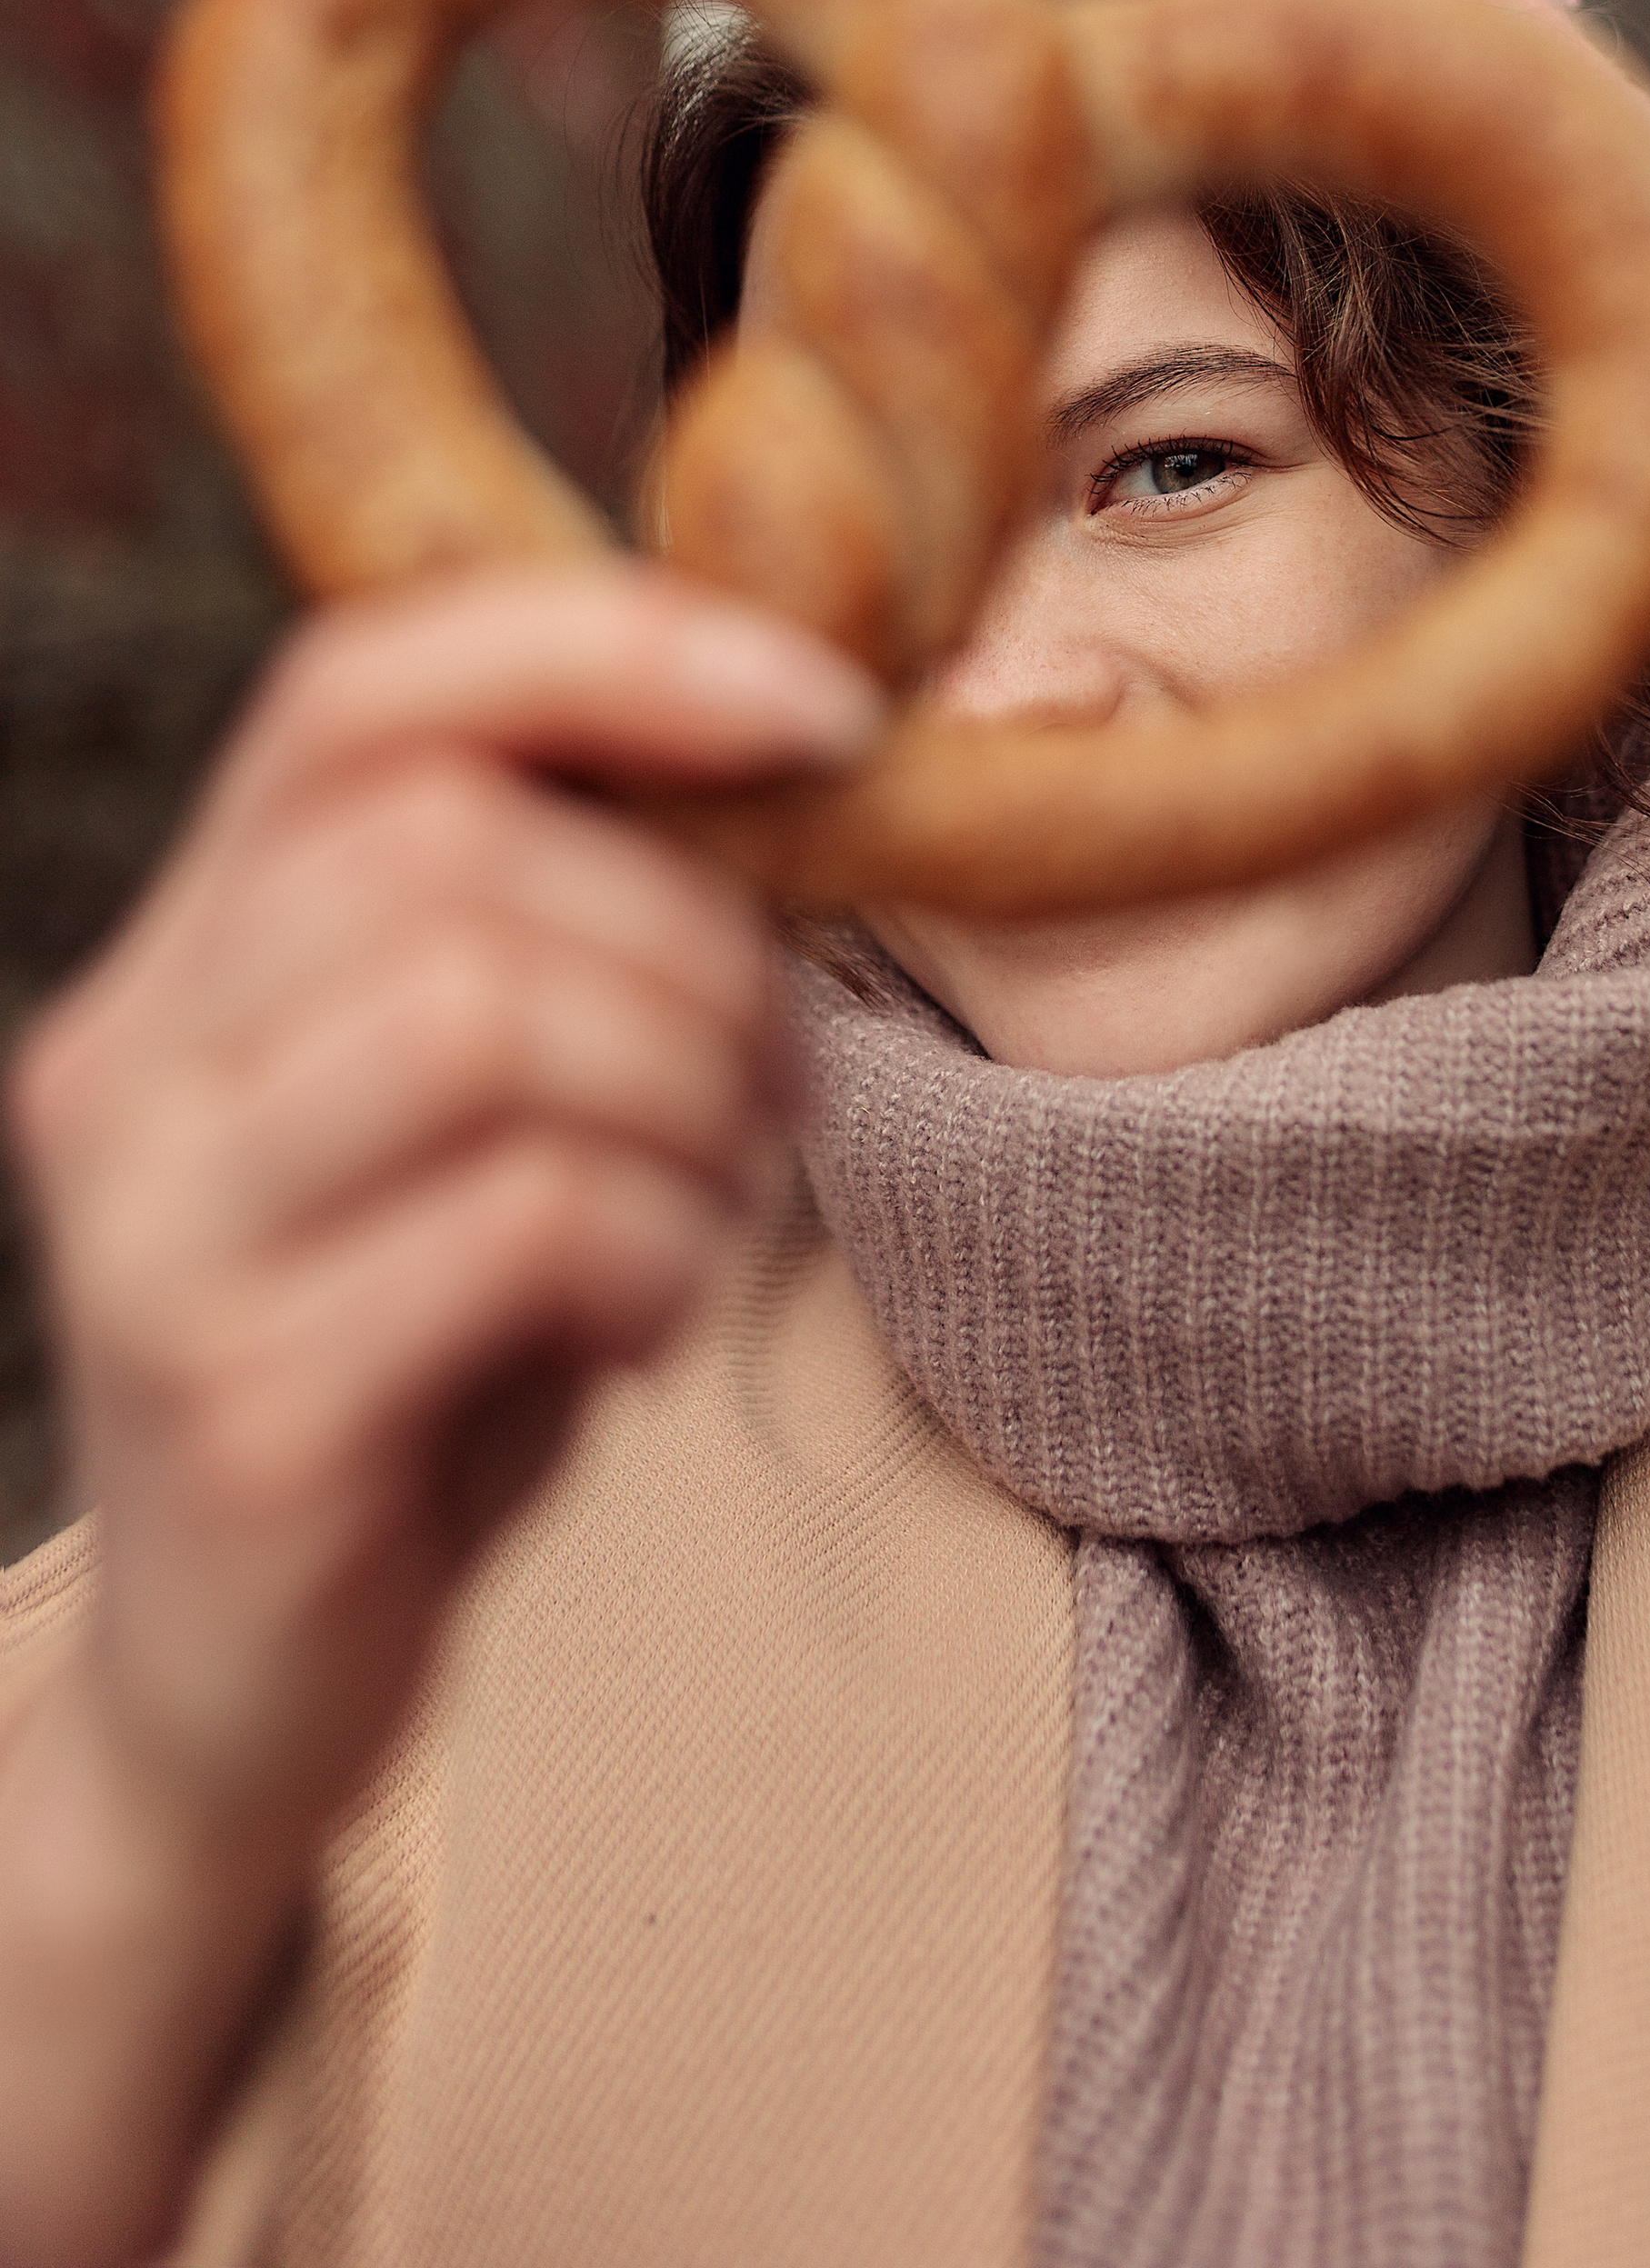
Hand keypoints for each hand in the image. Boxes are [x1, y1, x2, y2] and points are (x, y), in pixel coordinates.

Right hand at [0, 562, 875, 2267]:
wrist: (240, 1697)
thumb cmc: (412, 1360)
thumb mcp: (476, 1120)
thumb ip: (557, 940)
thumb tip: (796, 757)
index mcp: (186, 952)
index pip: (359, 687)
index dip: (603, 650)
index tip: (823, 712)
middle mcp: (128, 1063)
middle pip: (448, 844)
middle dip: (691, 940)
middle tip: (778, 1078)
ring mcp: (155, 1235)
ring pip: (475, 1012)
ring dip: (682, 1089)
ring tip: (723, 1194)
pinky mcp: (231, 1405)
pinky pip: (513, 1223)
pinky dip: (654, 1245)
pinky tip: (656, 1313)